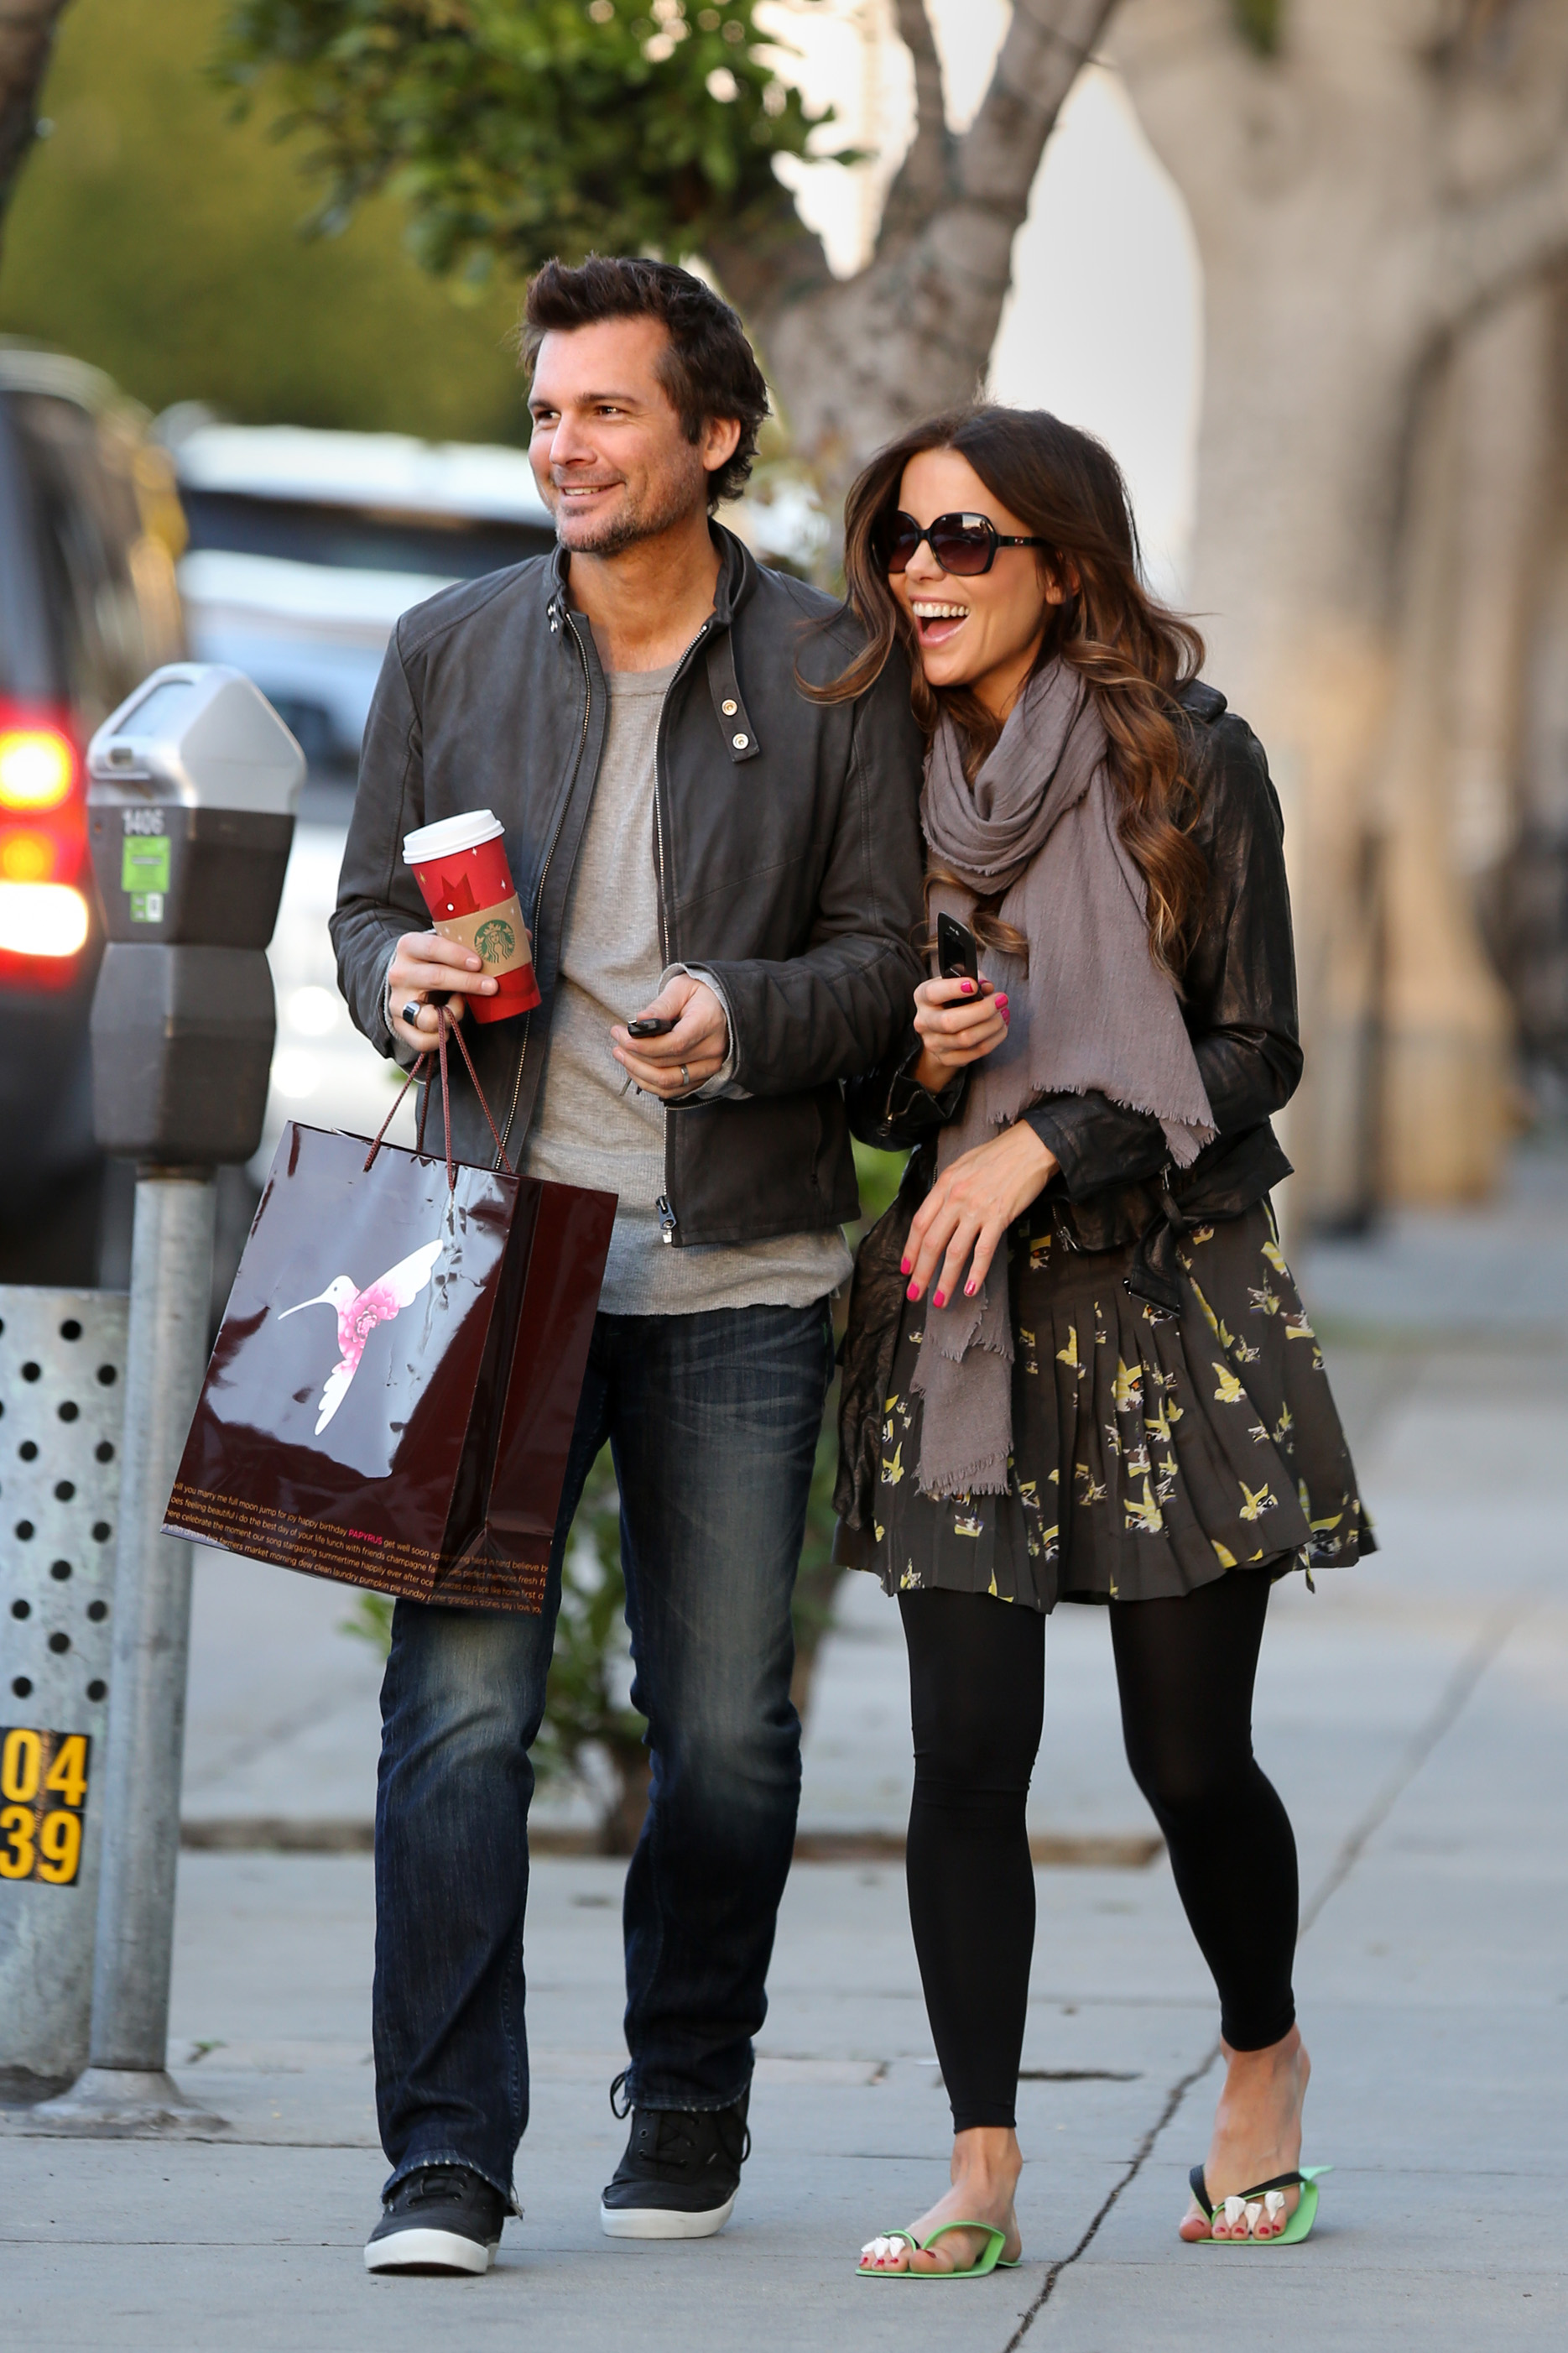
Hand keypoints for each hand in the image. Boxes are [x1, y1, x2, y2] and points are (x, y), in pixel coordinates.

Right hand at [386, 931, 498, 1050]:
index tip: (480, 962)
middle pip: (436, 978)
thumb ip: (477, 941)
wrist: (404, 982)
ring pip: (428, 1017)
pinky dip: (442, 1038)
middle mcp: (399, 973)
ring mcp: (398, 1002)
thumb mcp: (446, 945)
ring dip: (454, 1015)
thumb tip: (525, 935)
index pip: (433, 947)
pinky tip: (451, 1026)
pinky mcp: (399, 1025)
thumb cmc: (434, 961)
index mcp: (409, 946)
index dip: (457, 954)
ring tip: (462, 1005)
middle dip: (468, 983)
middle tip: (493, 986)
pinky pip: (423, 1040)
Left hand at [611, 974, 728, 1099]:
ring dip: (638, 1073)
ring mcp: (709, 1067)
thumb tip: (640, 1020)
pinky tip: (635, 1068)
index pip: (676, 1043)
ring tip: (621, 1055)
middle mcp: (712, 1050)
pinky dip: (649, 1083)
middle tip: (617, 1041)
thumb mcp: (681, 988)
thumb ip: (661, 1005)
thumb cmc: (700, 995)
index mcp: (708, 1023)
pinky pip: (671, 1090)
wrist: (721, 1007)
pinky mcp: (702, 1078)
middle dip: (635, 1056)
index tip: (624, 1038)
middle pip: (667, 1065)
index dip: (646, 1046)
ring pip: (667, 1083)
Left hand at [904, 1124, 1057, 1307]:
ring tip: (939, 1300)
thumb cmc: (999, 1154)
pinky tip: (970, 1289)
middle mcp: (956, 1198)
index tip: (906, 1268)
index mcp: (945, 1184)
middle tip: (915, 1293)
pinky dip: (976, 1273)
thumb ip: (948, 1189)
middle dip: (921, 1273)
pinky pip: (984, 1251)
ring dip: (944, 1280)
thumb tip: (937, 1214)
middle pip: (931, 1242)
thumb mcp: (962, 1165)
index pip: (919, 1224)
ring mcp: (977, 1209)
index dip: (910, 1250)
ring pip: (954, 1252)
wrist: (1031, 1146)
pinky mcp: (999, 1217)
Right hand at [912, 974, 1009, 1090]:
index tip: (974, 985)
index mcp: (923, 997)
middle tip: (1001, 999)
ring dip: (992, 1025)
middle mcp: (924, 1022)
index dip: (953, 989)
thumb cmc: (953, 1001)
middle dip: (982, 1010)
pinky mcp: (947, 1059)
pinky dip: (994, 1039)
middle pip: (950, 1022)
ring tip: (1003, 1013)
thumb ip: (974, 979)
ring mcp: (933, 1043)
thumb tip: (987, 987)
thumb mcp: (959, 984)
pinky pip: (975, 1052)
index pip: (932, 993)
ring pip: (966, 1039)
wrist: (942, 1031)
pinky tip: (1001, 1028)